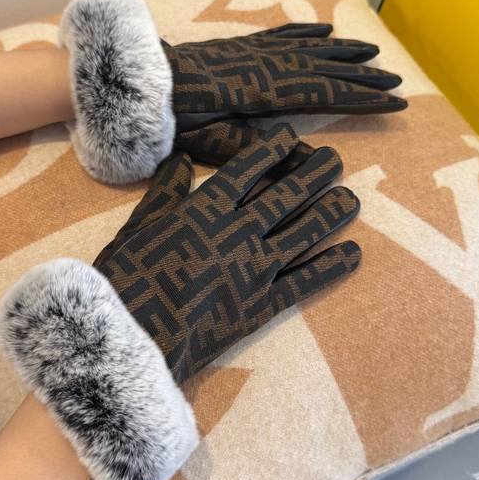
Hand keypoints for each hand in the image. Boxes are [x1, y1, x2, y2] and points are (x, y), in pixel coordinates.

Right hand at [0, 124, 360, 479]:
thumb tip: (179, 161)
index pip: (247, 169)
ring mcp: (253, 270)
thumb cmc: (125, 281)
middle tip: (335, 158)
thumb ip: (164, 193)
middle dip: (313, 173)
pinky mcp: (261, 306)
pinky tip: (353, 254)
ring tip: (350, 197)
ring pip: (303, 233)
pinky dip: (331, 267)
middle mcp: (237, 233)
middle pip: (284, 195)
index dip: (272, 149)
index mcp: (204, 211)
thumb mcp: (138, 228)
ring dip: (330, 212)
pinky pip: (304, 282)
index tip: (292, 137)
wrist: (129, 341)